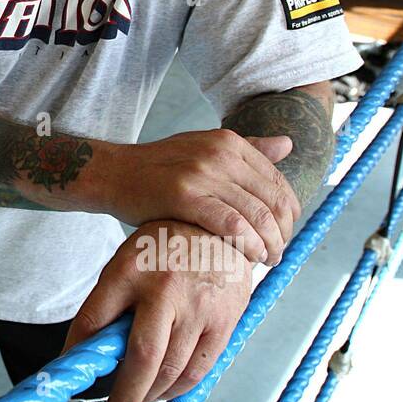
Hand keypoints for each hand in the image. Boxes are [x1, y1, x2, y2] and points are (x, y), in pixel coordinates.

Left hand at [64, 220, 252, 401]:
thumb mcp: (124, 263)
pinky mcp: (225, 319)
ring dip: (152, 395)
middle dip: (125, 397)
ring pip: (173, 370)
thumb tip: (87, 353)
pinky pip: (200, 368)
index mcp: (129, 270)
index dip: (80, 354)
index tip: (72, 379)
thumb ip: (108, 305)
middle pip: (142, 357)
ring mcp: (199, 306)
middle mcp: (165, 288)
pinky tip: (165, 390)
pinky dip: (179, 387)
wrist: (218, 225)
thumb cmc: (163, 248)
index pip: (94, 319)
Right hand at [106, 129, 300, 264]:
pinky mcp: (185, 196)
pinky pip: (232, 225)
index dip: (289, 212)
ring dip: (270, 244)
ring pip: (257, 215)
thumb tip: (288, 144)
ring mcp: (202, 173)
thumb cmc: (160, 167)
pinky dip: (248, 245)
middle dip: (283, 232)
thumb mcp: (204, 147)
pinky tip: (250, 257)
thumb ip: (247, 148)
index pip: (277, 181)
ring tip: (267, 260)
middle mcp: (220, 153)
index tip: (283, 232)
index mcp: (229, 141)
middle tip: (278, 253)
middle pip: (272, 200)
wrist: (113, 173)